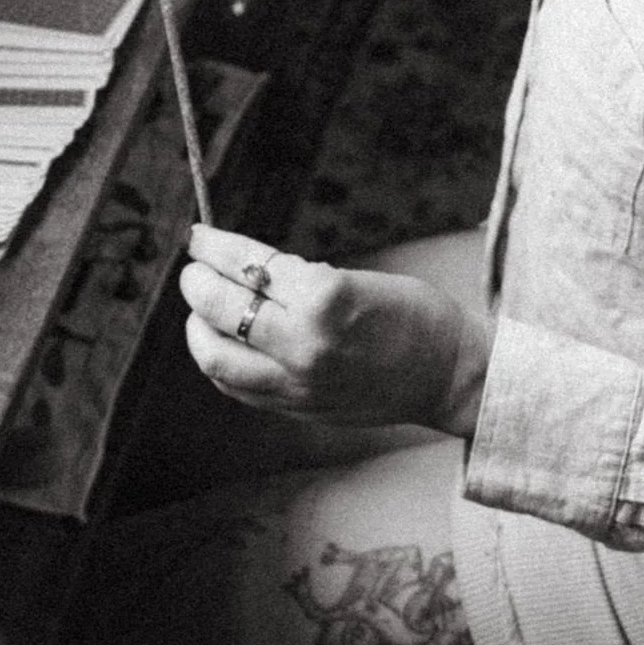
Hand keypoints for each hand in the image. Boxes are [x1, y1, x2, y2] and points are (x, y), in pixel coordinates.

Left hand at [179, 225, 492, 436]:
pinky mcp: (298, 408)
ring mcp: (298, 382)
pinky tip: (221, 343)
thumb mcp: (353, 278)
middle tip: (194, 268)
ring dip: (197, 326)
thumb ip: (294, 281)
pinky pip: (237, 386)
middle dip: (197, 282)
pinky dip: (218, 362)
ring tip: (200, 308)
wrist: (449, 374)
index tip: (199, 236)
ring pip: (215, 357)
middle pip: (219, 308)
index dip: (215, 247)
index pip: (248, 266)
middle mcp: (305, 343)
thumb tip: (238, 267)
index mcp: (324, 297)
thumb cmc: (413, 313)